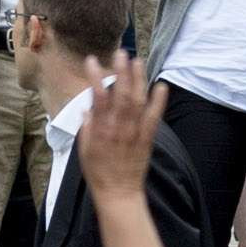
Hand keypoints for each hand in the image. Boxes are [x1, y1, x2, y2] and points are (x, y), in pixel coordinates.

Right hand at [78, 52, 164, 200]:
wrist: (118, 193)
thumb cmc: (98, 172)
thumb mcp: (84, 150)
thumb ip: (86, 127)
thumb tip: (87, 108)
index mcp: (99, 130)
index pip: (97, 98)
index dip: (95, 78)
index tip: (92, 61)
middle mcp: (117, 128)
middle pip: (121, 95)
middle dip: (122, 72)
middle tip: (121, 53)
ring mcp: (134, 133)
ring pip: (137, 102)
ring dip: (139, 80)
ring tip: (138, 62)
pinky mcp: (147, 139)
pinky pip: (154, 118)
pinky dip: (158, 102)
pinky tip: (161, 86)